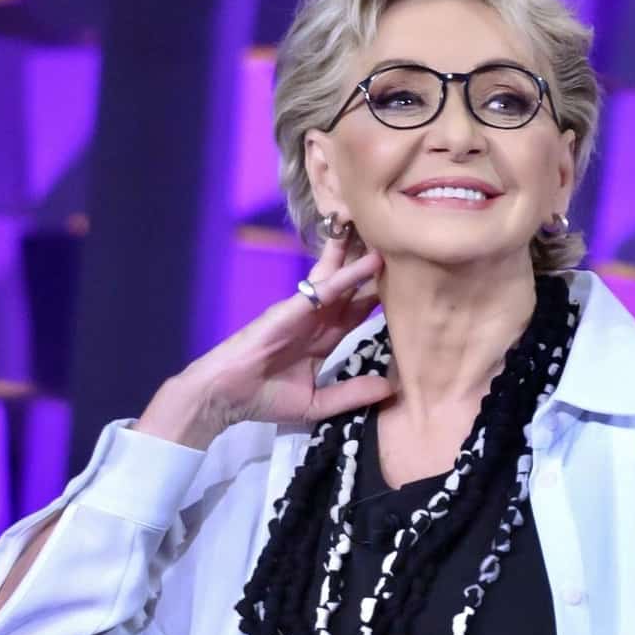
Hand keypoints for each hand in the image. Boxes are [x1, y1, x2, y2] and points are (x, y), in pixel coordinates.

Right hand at [134, 239, 391, 449]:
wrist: (225, 396)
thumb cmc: (263, 399)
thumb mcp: (318, 403)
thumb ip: (352, 393)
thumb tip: (390, 389)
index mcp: (322, 339)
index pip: (358, 313)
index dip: (380, 297)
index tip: (409, 283)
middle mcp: (316, 319)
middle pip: (352, 288)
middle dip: (373, 268)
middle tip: (401, 243)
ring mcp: (304, 310)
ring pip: (340, 278)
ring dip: (361, 256)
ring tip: (386, 231)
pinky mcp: (292, 308)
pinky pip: (325, 289)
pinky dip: (347, 275)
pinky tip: (369, 261)